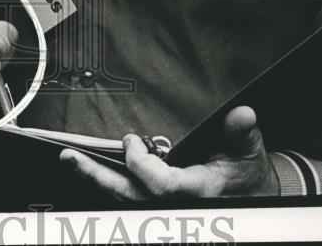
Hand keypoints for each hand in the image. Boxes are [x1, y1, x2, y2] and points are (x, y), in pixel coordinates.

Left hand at [60, 106, 279, 199]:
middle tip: (71, 157)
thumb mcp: (249, 151)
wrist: (251, 196)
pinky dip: (107, 182)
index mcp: (198, 191)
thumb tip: (242, 115)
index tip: (131, 142)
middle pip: (130, 196)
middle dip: (99, 177)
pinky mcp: (157, 203)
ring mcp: (166, 207)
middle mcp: (178, 204)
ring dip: (96, 178)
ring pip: (124, 198)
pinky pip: (127, 196)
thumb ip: (242, 133)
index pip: (162, 186)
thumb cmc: (246, 174)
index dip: (142, 166)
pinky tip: (89, 168)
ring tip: (71, 159)